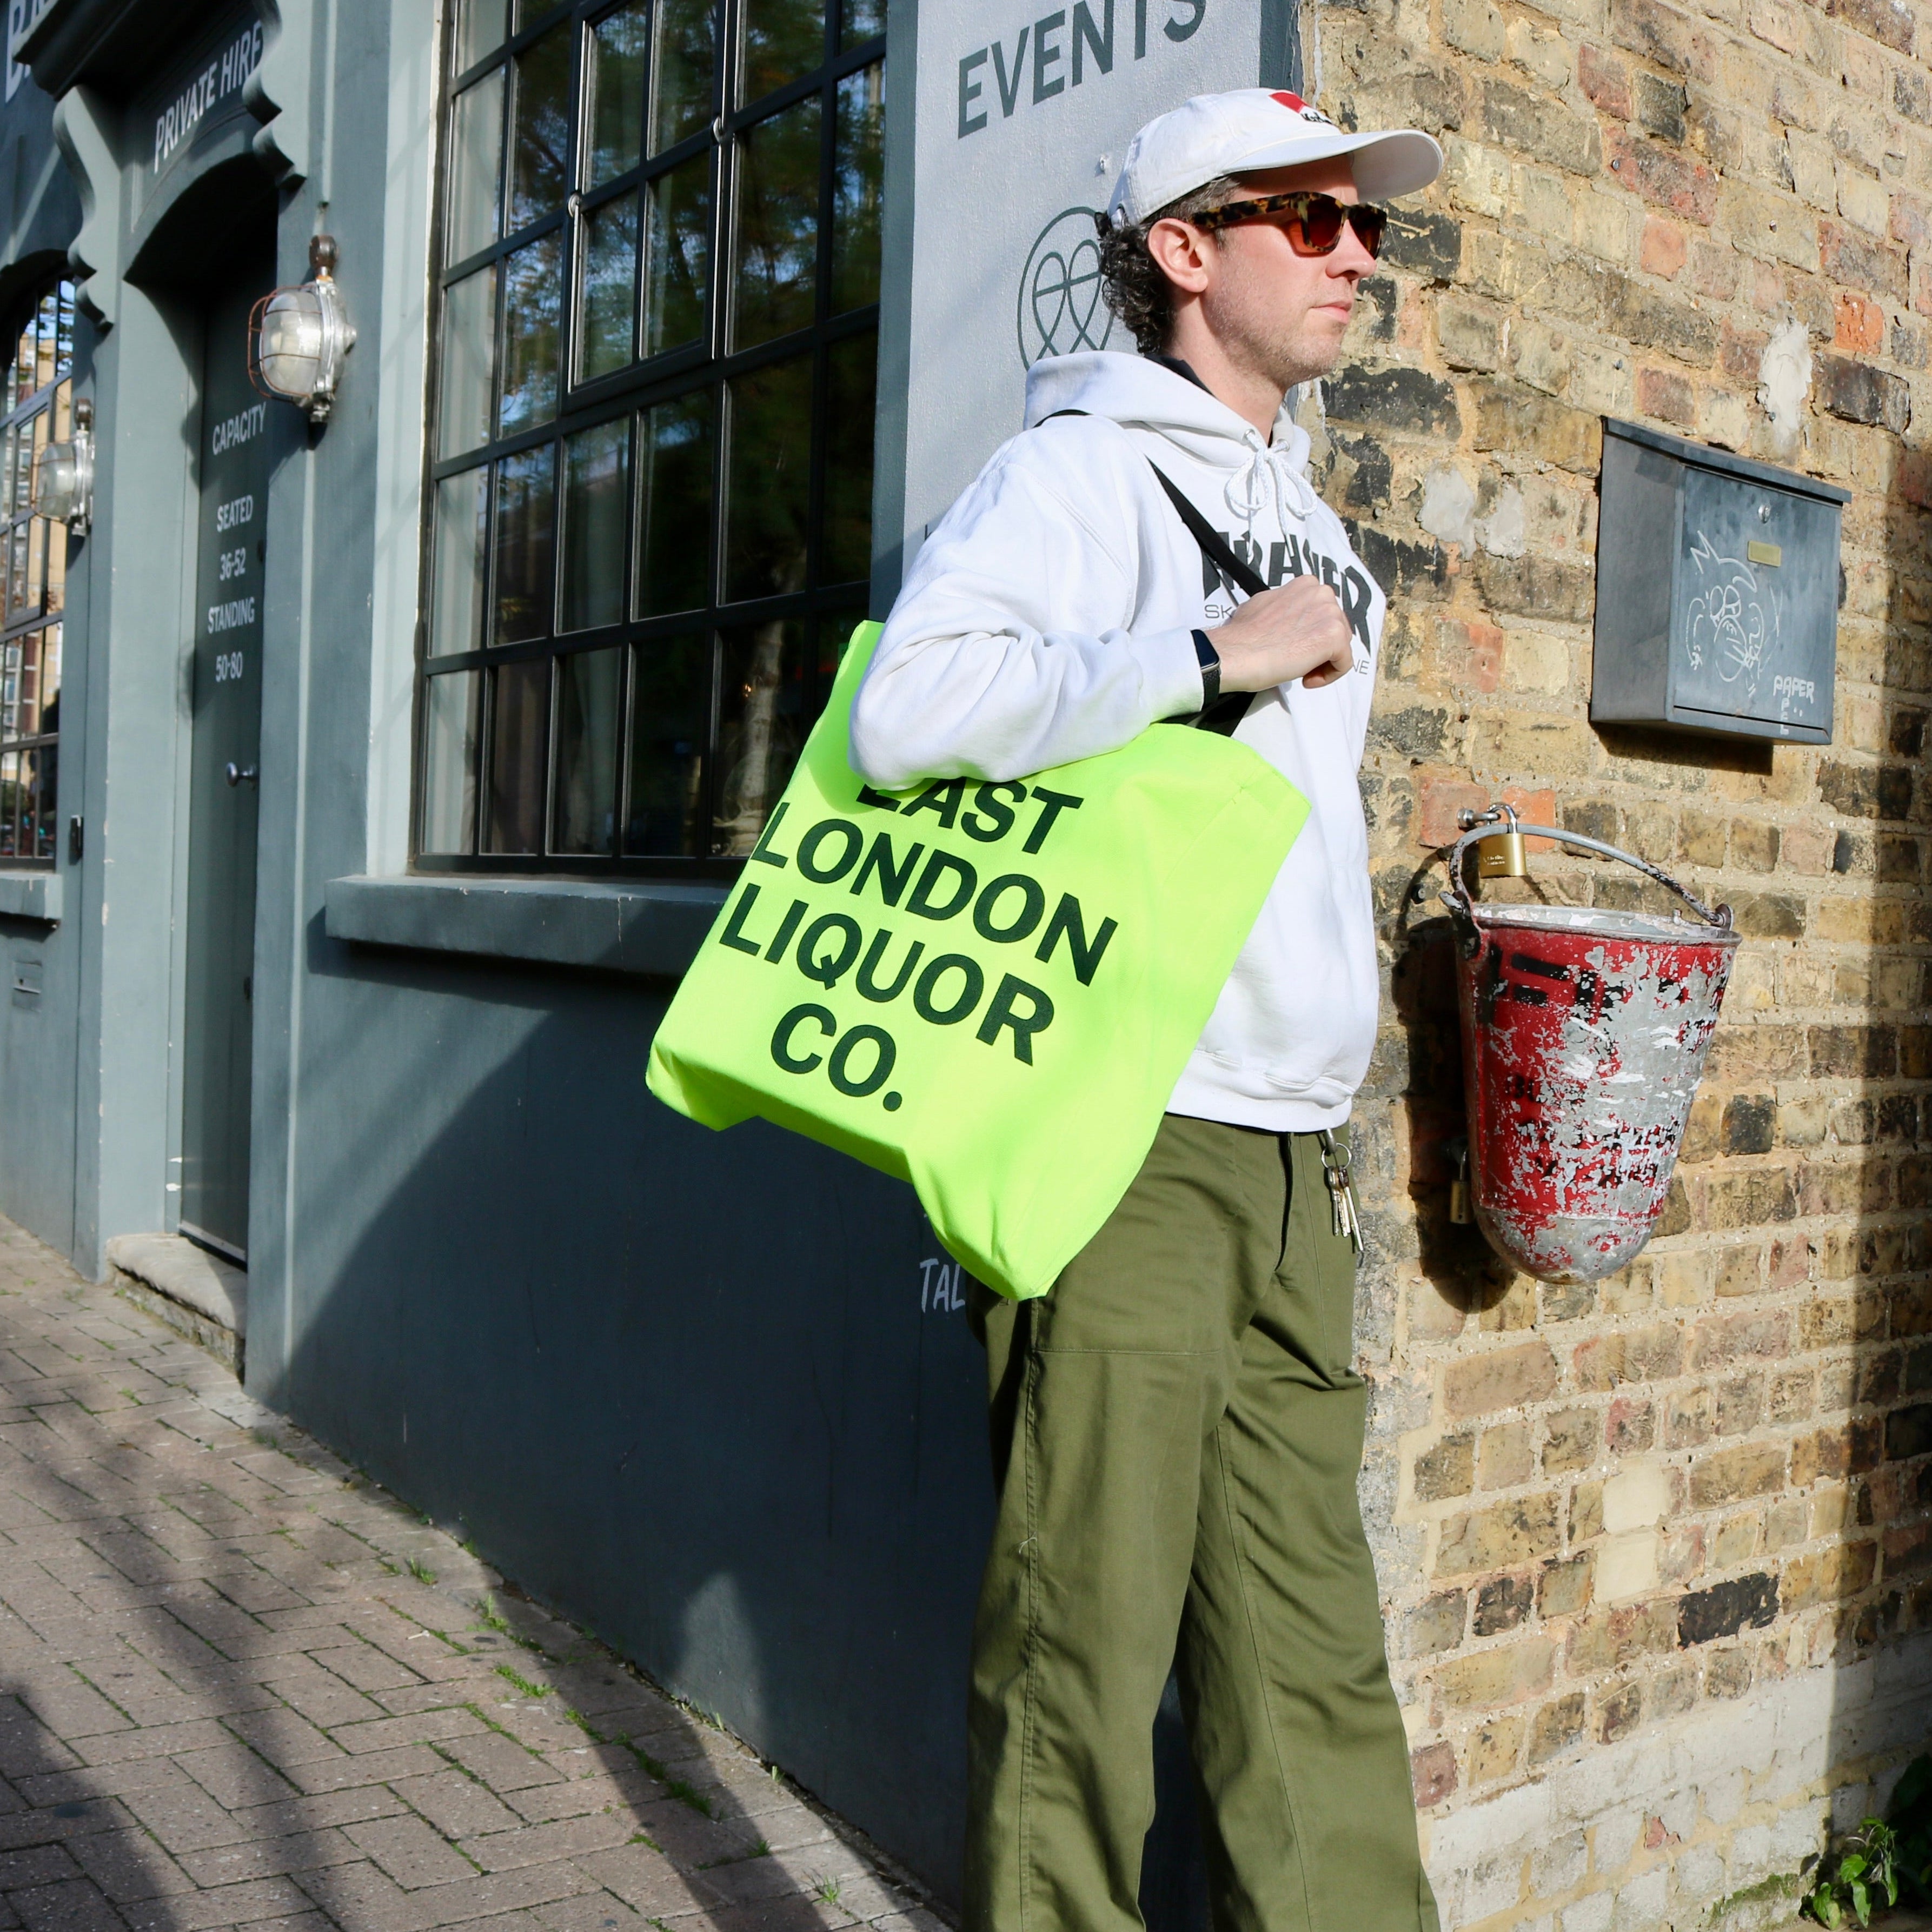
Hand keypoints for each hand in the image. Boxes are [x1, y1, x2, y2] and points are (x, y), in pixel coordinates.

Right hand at [1206, 579, 1356, 691]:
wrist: (1235, 653)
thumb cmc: (1243, 636)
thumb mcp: (1264, 605)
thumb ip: (1285, 608)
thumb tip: (1289, 618)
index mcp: (1306, 585)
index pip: (1323, 613)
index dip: (1310, 634)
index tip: (1295, 647)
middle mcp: (1321, 593)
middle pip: (1337, 628)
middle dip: (1320, 649)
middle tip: (1298, 663)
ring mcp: (1330, 613)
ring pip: (1342, 646)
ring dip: (1323, 663)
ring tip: (1300, 671)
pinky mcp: (1334, 636)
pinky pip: (1344, 663)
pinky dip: (1328, 676)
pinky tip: (1306, 679)